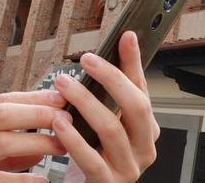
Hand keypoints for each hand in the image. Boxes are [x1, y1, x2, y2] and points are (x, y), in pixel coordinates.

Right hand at [0, 90, 68, 180]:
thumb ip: (0, 143)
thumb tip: (41, 142)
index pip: (0, 100)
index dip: (32, 97)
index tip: (61, 97)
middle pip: (1, 114)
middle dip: (38, 113)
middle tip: (67, 117)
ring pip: (0, 142)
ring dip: (37, 142)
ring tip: (63, 144)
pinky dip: (22, 180)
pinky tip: (42, 180)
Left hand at [53, 31, 158, 182]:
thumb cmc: (94, 151)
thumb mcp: (104, 117)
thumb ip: (112, 86)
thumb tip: (123, 43)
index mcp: (145, 129)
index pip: (142, 89)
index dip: (132, 62)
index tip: (123, 37)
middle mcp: (142, 148)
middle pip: (136, 107)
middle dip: (111, 78)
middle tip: (86, 59)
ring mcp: (127, 168)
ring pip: (111, 129)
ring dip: (85, 102)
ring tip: (63, 84)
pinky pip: (91, 159)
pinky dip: (74, 139)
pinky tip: (59, 122)